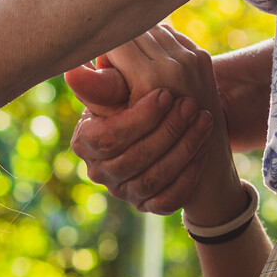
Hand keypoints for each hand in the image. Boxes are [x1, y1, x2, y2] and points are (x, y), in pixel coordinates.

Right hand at [68, 25, 223, 213]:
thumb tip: (72, 72)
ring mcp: (124, 191)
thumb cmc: (133, 98)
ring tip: (204, 119)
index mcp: (85, 142)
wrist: (158, 126)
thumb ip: (102, 82)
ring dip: (183, 149)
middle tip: (191, 104)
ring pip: (152, 180)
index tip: (166, 94)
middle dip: (166, 131)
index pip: (108, 138)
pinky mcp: (147, 204)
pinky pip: (167, 201)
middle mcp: (100, 171)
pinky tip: (203, 150)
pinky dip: (188, 177)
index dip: (139, 119)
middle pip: (132, 160)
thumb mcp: (118, 88)